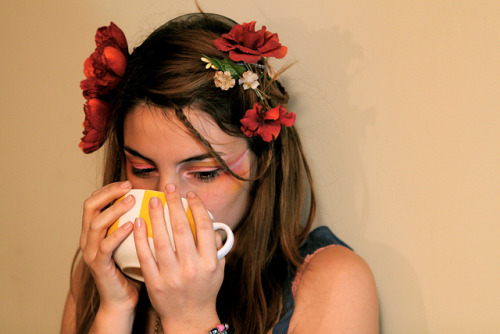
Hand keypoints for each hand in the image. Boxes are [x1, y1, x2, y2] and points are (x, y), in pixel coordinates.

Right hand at [80, 181, 141, 313]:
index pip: (95, 201)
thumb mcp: (133, 241)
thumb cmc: (132, 269)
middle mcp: (88, 239)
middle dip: (109, 193)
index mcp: (95, 231)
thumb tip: (161, 203)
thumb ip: (138, 224)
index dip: (108, 189)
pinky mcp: (99, 266)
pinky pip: (105, 246)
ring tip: (131, 201)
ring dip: (115, 210)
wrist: (122, 300)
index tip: (128, 182)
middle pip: (90, 207)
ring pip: (96, 224)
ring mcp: (91, 253)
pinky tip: (133, 225)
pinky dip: (118, 234)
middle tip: (128, 186)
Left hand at [134, 184, 223, 331]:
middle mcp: (192, 268)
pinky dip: (141, 238)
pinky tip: (138, 222)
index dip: (197, 208)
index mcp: (210, 262)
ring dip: (157, 217)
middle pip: (183, 229)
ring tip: (154, 200)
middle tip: (169, 188)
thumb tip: (213, 222)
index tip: (190, 195)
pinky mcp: (155, 283)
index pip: (205, 228)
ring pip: (163, 240)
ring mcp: (172, 276)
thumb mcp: (218, 269)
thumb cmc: (204, 291)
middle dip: (175, 205)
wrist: (189, 319)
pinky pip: (146, 256)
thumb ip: (217, 247)